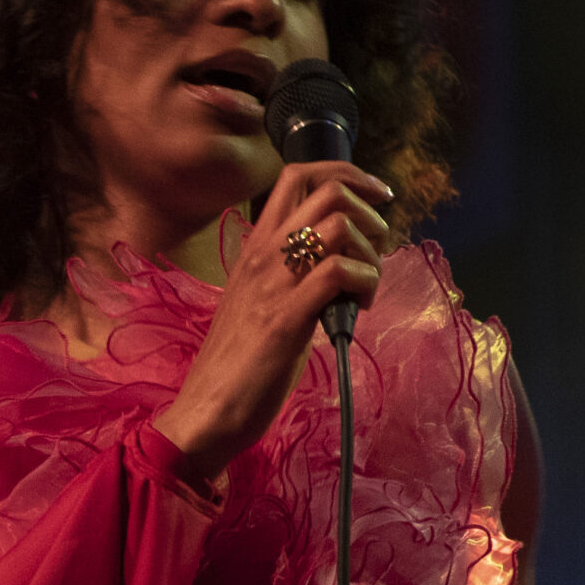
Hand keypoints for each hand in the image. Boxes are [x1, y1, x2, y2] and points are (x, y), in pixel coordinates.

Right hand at [153, 161, 392, 478]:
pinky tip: (360, 307)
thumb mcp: (264, 298)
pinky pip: (337, 272)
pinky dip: (364, 282)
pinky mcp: (285, 319)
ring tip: (367, 286)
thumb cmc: (240, 360)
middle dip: (369, 212)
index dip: (347, 174)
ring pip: (338, 224)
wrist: (206, 411)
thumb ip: (293, 271)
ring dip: (370, 251)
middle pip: (327, 190)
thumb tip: (340, 257)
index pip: (297, 176)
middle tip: (376, 250)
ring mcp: (272, 283)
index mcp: (256, 246)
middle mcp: (262, 254)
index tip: (377, 196)